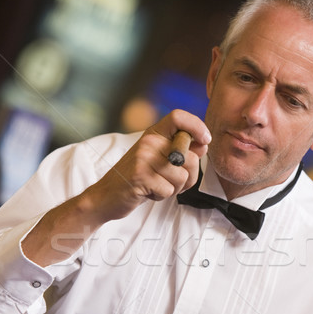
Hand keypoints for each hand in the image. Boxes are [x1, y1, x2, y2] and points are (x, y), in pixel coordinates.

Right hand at [82, 109, 210, 222]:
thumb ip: (180, 151)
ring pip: (182, 177)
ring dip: (174, 189)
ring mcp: (143, 158)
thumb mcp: (158, 159)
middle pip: (190, 157)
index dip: (197, 126)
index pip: (178, 117)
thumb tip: (203, 144)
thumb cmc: (137, 178)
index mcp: (153, 134)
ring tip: (155, 186)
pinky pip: (169, 191)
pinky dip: (161, 197)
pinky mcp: (140, 177)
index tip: (206, 140)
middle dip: (189, 177)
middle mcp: (148, 142)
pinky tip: (147, 192)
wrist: (106, 196)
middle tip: (172, 182)